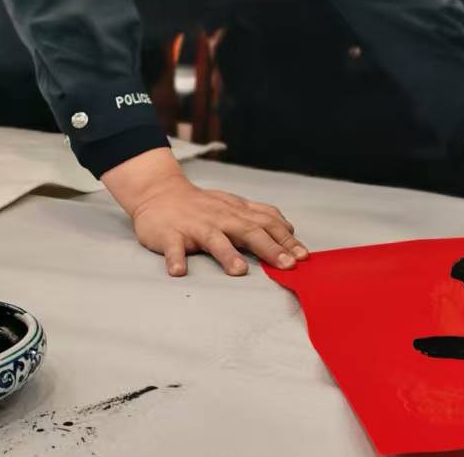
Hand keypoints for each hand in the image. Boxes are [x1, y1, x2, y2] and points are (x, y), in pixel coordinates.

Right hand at [102, 148, 308, 276]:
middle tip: (287, 265)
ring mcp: (194, 226)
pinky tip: (179, 271)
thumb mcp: (234, 205)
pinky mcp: (170, 234)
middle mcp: (220, 218)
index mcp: (237, 213)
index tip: (304, 256)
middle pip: (248, 231)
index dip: (286, 239)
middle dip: (270, 248)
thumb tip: (289, 229)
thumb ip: (260, 217)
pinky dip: (176, 258)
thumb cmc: (202, 205)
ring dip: (227, 254)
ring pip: (213, 239)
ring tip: (239, 270)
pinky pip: (173, 247)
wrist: (159, 193)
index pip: (267, 223)